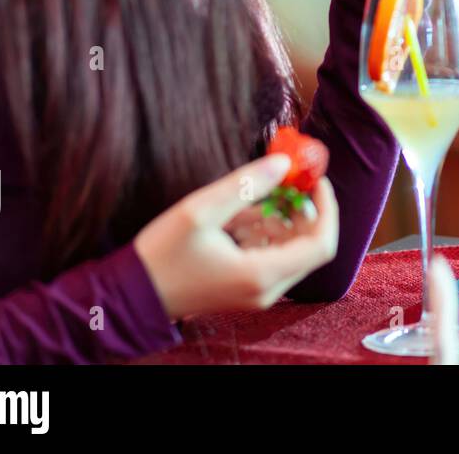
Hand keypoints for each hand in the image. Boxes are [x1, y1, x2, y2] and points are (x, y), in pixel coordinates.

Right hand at [134, 155, 338, 320]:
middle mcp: (267, 290)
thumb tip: (284, 162)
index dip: (326, 208)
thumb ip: (245, 185)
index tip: (314, 180)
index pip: (321, 243)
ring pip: (292, 251)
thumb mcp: (200, 210)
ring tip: (257, 197)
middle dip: (304, 209)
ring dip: (284, 219)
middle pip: (311, 246)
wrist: (132, 296)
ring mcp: (258, 293)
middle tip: (288, 180)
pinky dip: (268, 232)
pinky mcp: (247, 289)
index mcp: (261, 274)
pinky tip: (243, 216)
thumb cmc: (162, 256)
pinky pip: (273, 257)